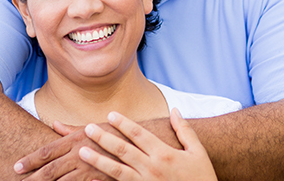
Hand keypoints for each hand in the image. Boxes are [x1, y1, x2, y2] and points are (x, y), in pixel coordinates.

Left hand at [14, 127, 114, 180]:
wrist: (141, 141)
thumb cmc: (116, 133)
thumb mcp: (92, 127)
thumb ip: (70, 130)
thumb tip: (54, 124)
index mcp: (76, 140)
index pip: (48, 150)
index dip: (31, 159)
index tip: (16, 166)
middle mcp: (80, 153)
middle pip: (51, 168)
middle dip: (33, 177)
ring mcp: (89, 168)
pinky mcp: (98, 179)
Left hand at [79, 109, 217, 180]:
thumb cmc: (202, 177)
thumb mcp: (198, 152)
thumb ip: (184, 130)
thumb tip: (175, 110)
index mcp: (165, 155)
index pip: (139, 135)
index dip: (124, 124)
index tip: (111, 114)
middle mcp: (152, 169)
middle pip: (123, 151)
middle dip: (104, 138)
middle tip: (88, 128)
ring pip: (116, 171)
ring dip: (97, 161)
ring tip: (81, 152)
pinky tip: (90, 179)